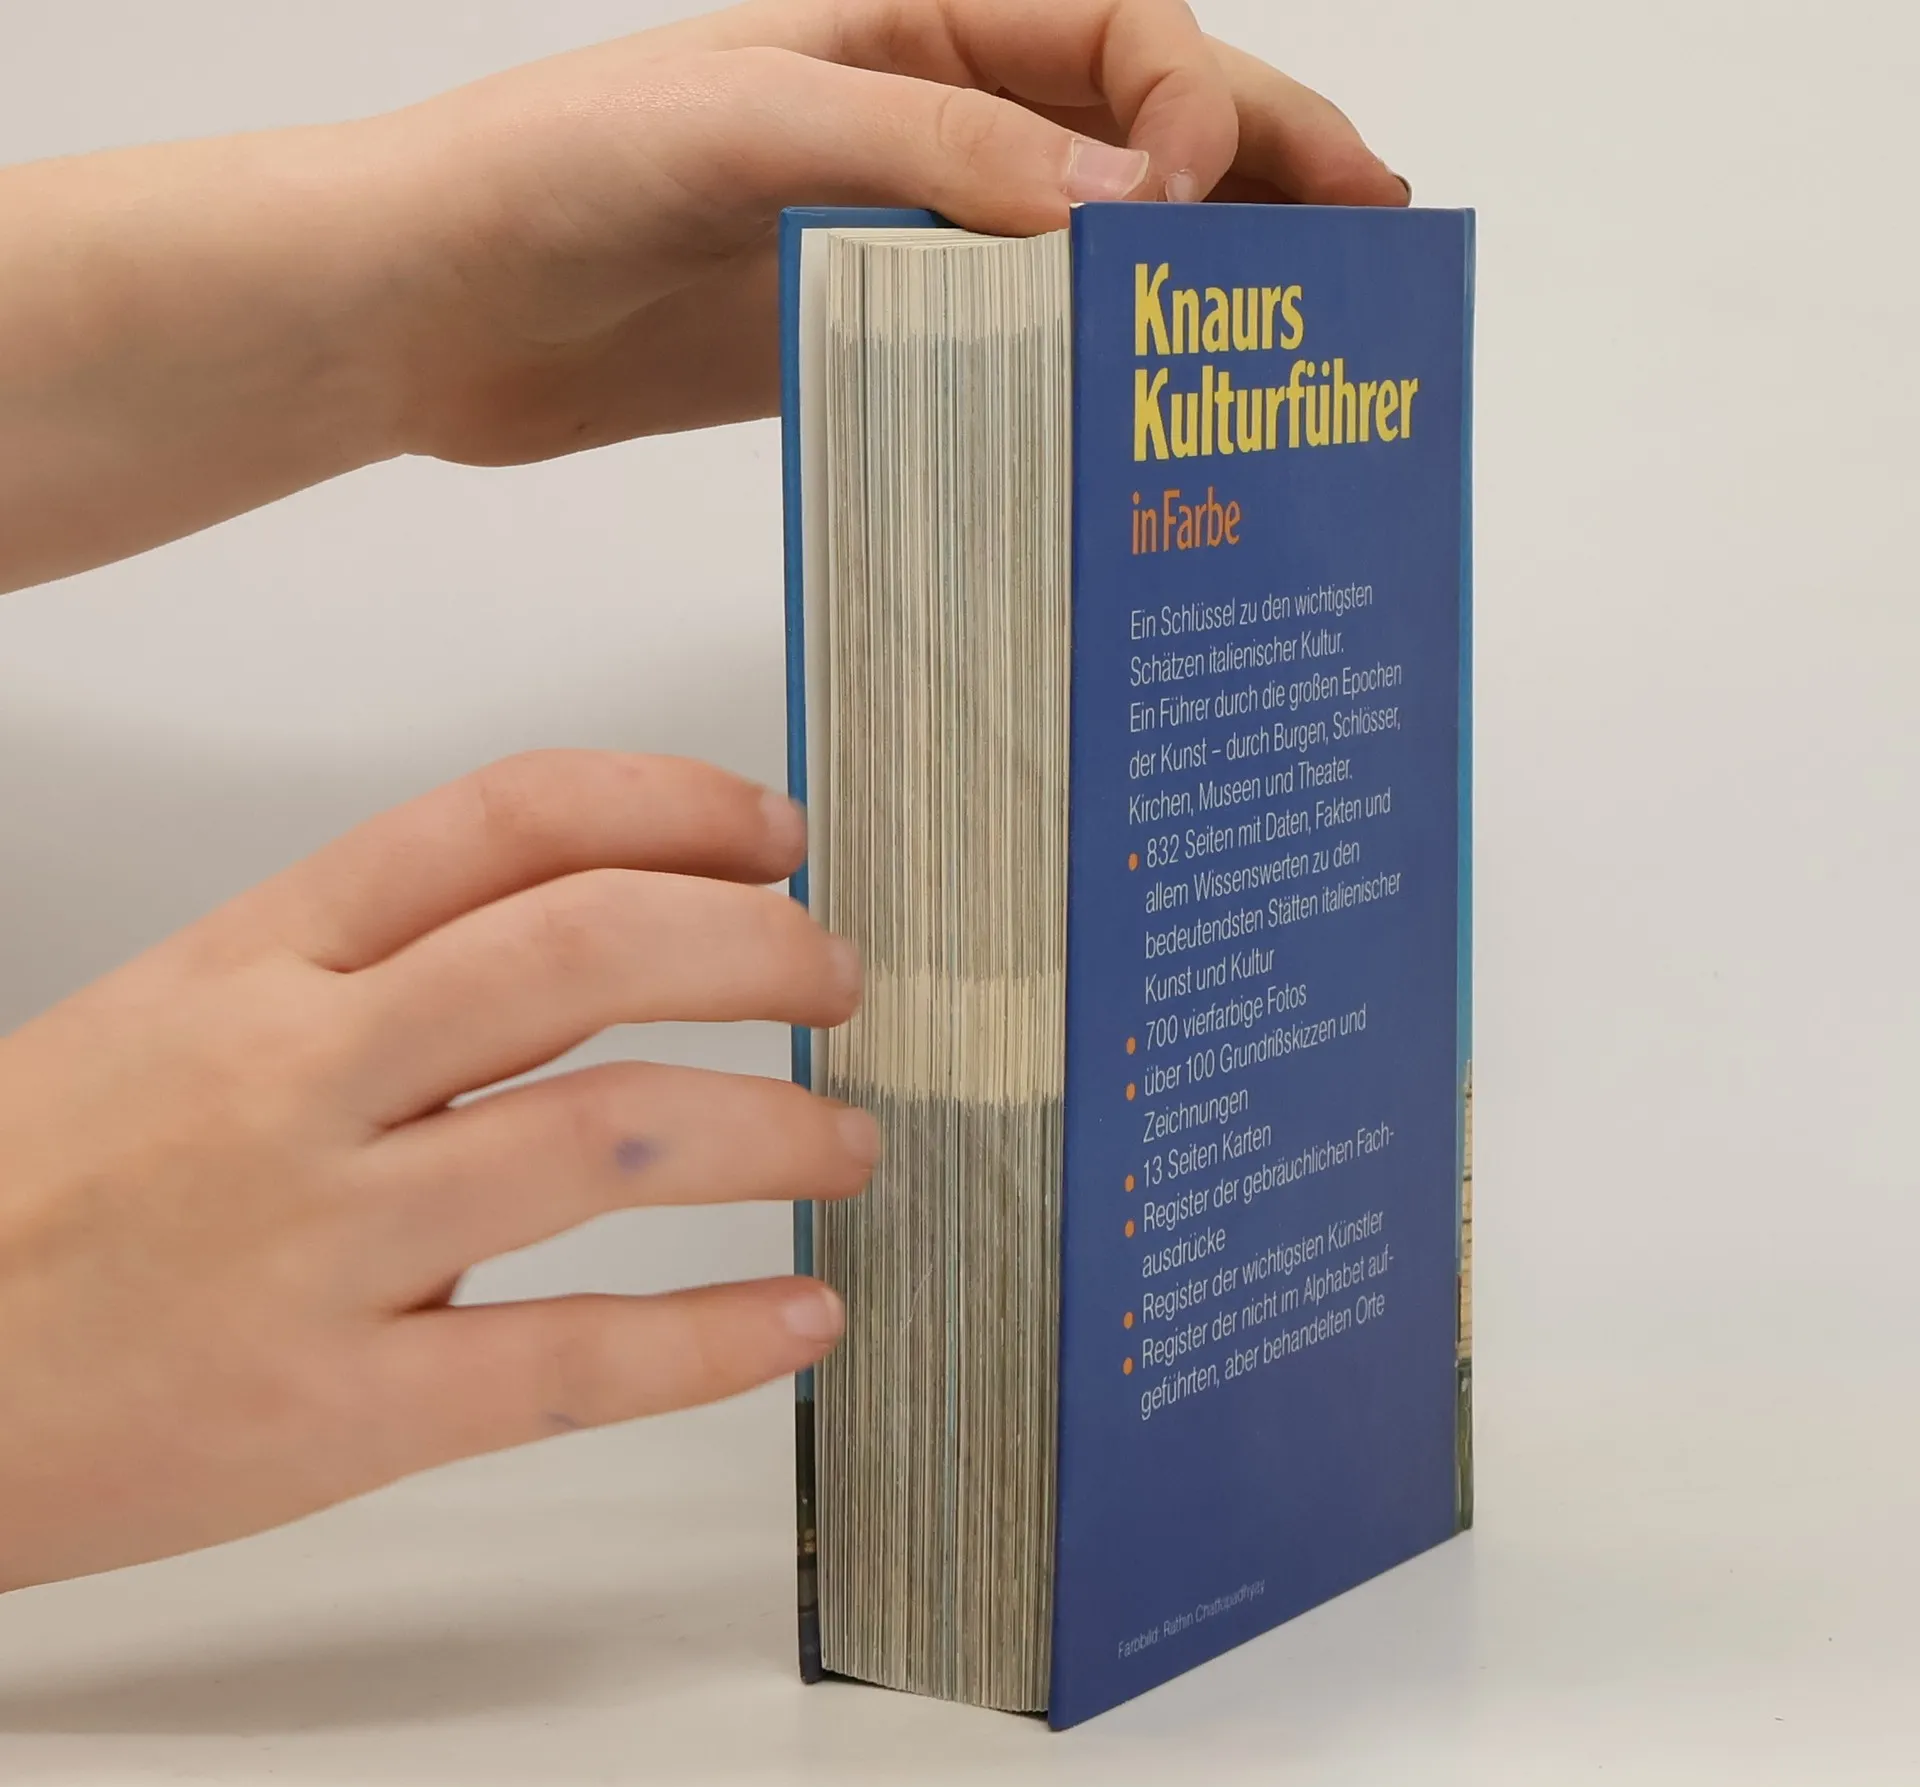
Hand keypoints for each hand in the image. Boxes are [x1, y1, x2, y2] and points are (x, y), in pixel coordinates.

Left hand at [0, 0, 1406, 587]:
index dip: (1197, 110)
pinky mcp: (863, 336)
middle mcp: (927, 122)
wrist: (437, 302)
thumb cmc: (554, 172)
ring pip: (1091, 247)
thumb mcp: (747, 124)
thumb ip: (936, 151)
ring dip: (1193, 285)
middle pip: (1140, 133)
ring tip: (1288, 333)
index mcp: (915, 24)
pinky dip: (1081, 374)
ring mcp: (903, 235)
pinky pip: (1007, 347)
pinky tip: (1139, 416)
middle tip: (1377, 227)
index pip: (1120, 43)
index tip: (1208, 205)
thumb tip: (1129, 205)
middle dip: (1265, 172)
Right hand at [0, 752, 870, 1590]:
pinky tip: (804, 1318)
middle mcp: (298, 1074)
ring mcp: (319, 1240)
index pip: (502, 823)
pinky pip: (564, 1359)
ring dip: (772, 1133)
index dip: (670, 807)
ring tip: (848, 1144)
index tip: (775, 835)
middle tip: (837, 981)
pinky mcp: (331, 1406)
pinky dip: (711, 1339)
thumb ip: (357, 970)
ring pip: (603, 1138)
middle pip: (583, 952)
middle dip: (755, 952)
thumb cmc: (33, 1196)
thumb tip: (573, 934)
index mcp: (258, 960)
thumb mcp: (169, 1018)